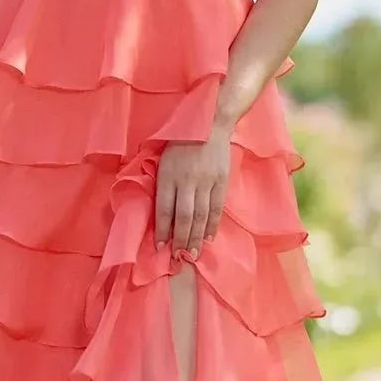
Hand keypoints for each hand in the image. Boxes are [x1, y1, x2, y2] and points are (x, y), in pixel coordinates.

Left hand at [154, 125, 231, 256]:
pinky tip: (208, 237)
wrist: (210, 122)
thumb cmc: (180, 142)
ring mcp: (206, 181)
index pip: (164, 209)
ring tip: (192, 254)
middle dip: (181, 240)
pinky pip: (217, 207)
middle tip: (179, 258)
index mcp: (168, 174)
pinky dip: (212, 224)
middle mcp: (187, 180)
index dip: (162, 230)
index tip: (160, 247)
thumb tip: (159, 213)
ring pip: (201, 215)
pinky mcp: (221, 180)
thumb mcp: (163, 158)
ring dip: (196, 237)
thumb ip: (161, 183)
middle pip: (184, 217)